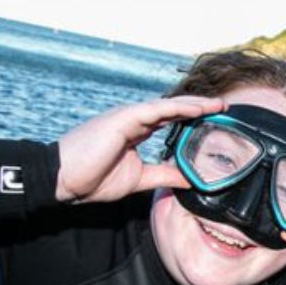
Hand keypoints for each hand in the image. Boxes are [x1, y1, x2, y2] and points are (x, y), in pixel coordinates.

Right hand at [54, 96, 221, 203]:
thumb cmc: (92, 179)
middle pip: (172, 110)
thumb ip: (163, 175)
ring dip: (193, 105)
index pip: (170, 121)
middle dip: (198, 108)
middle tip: (222, 108)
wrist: (62, 180)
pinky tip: (195, 109)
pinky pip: (155, 110)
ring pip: (167, 106)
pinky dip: (176, 108)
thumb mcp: (138, 179)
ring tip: (215, 106)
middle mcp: (134, 120)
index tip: (214, 121)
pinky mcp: (122, 118)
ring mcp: (128, 117)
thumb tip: (189, 179)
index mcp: (136, 131)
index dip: (192, 119)